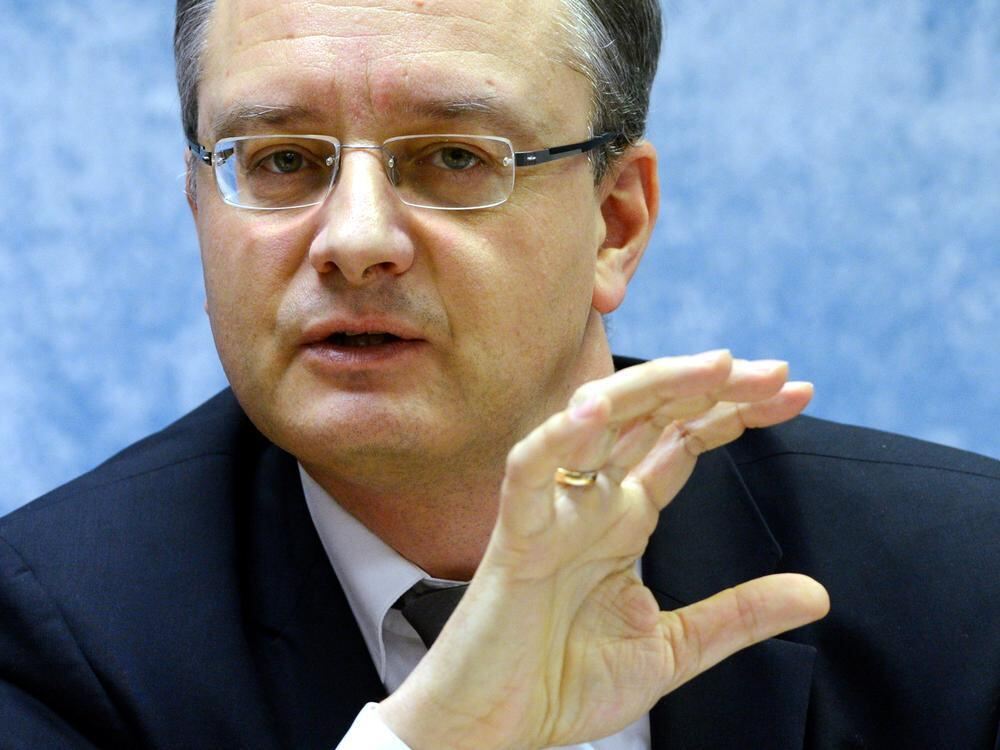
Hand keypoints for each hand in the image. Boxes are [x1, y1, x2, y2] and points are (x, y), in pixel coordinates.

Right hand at [380, 351, 829, 749]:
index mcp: (626, 517)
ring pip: (598, 422)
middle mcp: (593, 500)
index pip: (683, 441)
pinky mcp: (516, 534)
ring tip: (716, 366)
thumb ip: (739, 614)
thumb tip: (818, 593)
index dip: (734, 411)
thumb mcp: (674, 647)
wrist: (497, 731)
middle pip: (653, 418)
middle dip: (714, 388)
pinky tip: (599, 410)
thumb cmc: (566, 682)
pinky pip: (530, 470)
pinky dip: (560, 438)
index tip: (796, 392)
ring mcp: (555, 511)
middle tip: (778, 370)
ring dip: (654, 388)